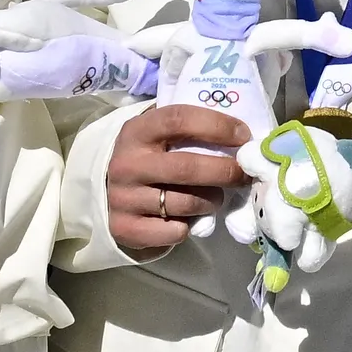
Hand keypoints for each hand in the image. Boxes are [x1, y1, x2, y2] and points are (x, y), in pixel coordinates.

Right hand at [105, 103, 249, 256]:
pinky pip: (174, 231)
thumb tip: (241, 135)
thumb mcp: (157, 135)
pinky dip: (189, 227)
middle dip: (225, 171)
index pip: (179, 119)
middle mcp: (127, 164)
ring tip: (214, 197)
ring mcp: (123, 198)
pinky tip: (187, 218)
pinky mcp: (125, 229)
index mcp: (137, 131)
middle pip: (187, 167)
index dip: (216, 125)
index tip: (243, 135)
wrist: (107, 192)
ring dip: (211, 201)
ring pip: (186, 203)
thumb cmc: (149, 158)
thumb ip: (188, 130)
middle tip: (244, 175)